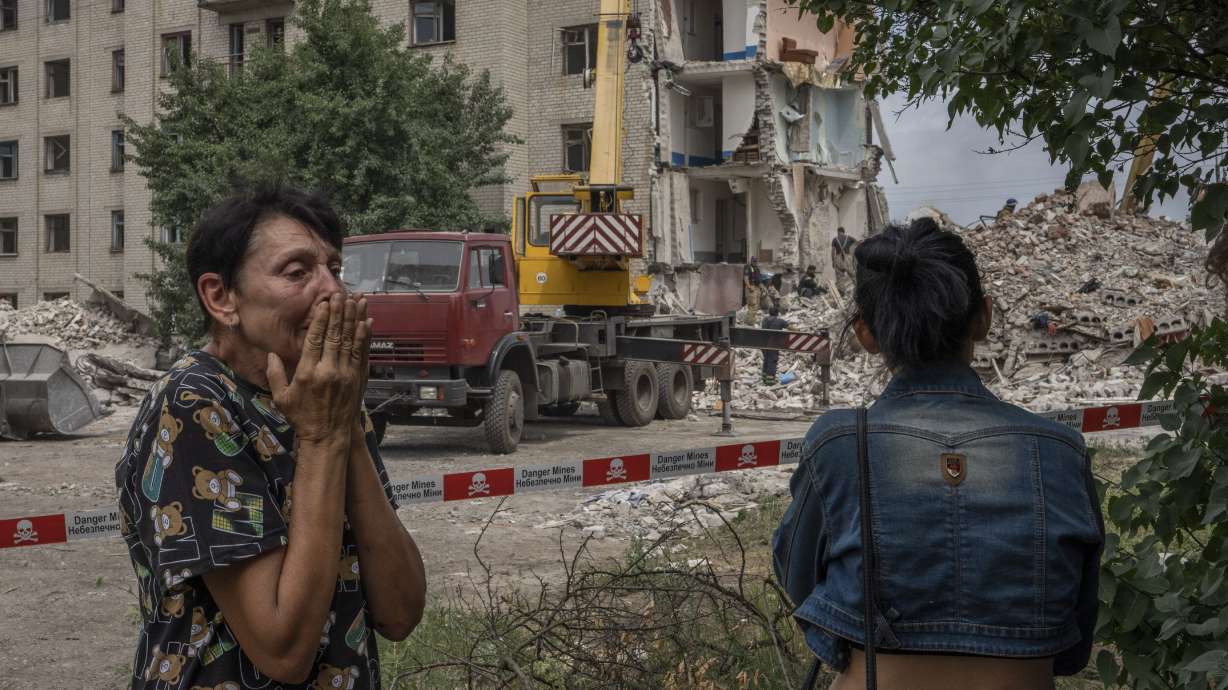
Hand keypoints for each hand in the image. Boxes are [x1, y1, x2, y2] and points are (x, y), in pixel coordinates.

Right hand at [267, 293, 370, 447]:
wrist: (328, 436)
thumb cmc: (302, 417)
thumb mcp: (281, 397)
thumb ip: (274, 374)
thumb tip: (270, 353)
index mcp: (308, 373)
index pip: (315, 339)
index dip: (320, 319)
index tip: (323, 304)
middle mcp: (328, 371)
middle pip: (335, 335)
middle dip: (338, 312)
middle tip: (341, 294)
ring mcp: (346, 374)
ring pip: (351, 340)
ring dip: (354, 318)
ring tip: (357, 300)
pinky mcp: (358, 379)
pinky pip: (362, 353)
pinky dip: (364, 336)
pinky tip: (367, 322)